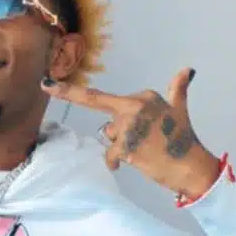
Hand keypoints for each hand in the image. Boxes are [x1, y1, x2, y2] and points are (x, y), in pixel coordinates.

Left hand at [43, 68, 220, 199]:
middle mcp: (135, 107)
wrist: (190, 166)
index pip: (106, 98)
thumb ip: (177, 90)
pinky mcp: (126, 146)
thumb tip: (187, 70)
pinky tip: (130, 163)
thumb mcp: (179, 111)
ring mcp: (129, 127)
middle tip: (46, 84)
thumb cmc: (183, 140)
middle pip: (104, 113)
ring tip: (143, 150)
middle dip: (71, 96)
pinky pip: (111, 154)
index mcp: (144, 97)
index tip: (48, 84)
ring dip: (120, 146)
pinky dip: (116, 161)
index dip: (75, 93)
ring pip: (110, 135)